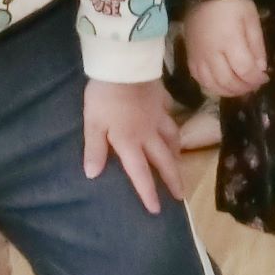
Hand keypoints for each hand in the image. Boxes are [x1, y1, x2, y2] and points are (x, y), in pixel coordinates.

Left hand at [82, 77, 187, 214]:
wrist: (125, 64)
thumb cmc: (104, 96)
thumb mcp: (93, 124)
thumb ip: (94, 149)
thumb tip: (93, 175)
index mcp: (130, 142)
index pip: (140, 174)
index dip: (148, 193)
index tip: (157, 210)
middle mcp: (148, 134)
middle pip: (164, 161)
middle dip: (173, 179)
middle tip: (181, 196)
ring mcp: (158, 116)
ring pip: (172, 141)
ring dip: (176, 156)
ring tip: (179, 164)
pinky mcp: (162, 100)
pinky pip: (171, 118)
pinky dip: (174, 128)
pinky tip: (173, 129)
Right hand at [184, 0, 267, 99]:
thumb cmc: (232, 4)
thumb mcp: (251, 19)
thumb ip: (257, 45)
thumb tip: (260, 69)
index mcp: (230, 41)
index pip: (244, 70)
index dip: (256, 79)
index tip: (264, 78)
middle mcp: (211, 53)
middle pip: (228, 82)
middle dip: (244, 87)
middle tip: (254, 84)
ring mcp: (198, 57)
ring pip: (212, 85)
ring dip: (229, 91)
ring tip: (240, 86)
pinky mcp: (190, 58)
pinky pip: (199, 80)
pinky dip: (213, 87)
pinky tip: (223, 84)